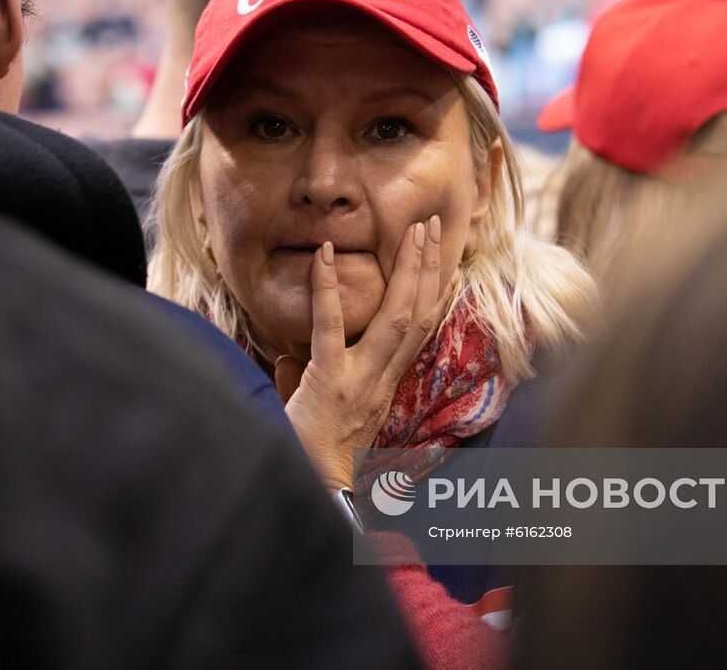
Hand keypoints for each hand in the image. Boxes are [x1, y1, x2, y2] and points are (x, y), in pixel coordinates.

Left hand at [278, 215, 443, 488]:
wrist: (311, 500)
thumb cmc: (306, 461)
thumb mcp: (312, 417)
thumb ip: (304, 384)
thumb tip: (286, 362)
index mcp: (384, 386)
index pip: (419, 331)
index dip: (433, 292)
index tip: (440, 257)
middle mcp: (382, 381)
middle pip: (418, 316)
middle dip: (427, 268)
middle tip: (430, 227)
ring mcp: (360, 380)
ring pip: (396, 318)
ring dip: (406, 270)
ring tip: (411, 232)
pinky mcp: (330, 383)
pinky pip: (330, 329)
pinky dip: (326, 289)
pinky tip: (323, 254)